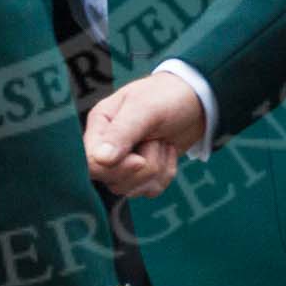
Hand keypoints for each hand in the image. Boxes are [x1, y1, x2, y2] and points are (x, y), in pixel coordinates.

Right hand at [84, 72, 205, 197]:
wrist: (195, 101)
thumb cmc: (166, 96)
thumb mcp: (144, 108)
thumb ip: (121, 132)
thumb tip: (100, 159)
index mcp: (99, 125)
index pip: (91, 163)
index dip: (116, 168)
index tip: (139, 159)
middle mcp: (106, 145)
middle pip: (111, 181)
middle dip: (143, 167)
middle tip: (156, 141)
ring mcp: (123, 162)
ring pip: (131, 189)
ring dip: (157, 168)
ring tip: (162, 141)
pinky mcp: (141, 174)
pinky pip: (149, 190)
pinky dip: (165, 174)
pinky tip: (168, 151)